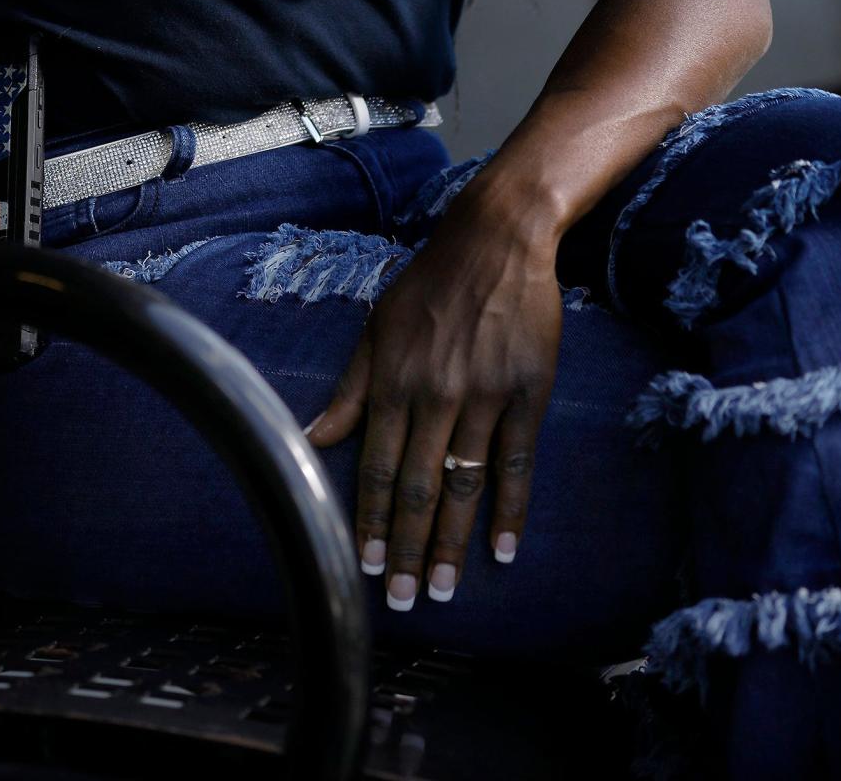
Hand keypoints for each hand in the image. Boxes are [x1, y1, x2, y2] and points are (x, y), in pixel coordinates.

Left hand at [303, 186, 564, 608]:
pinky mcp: (526, 393)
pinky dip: (510, 509)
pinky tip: (503, 549)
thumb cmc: (430, 285)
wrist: (497, 241)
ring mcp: (483, 396)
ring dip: (450, 542)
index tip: (361, 564)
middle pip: (415, 487)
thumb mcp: (378, 328)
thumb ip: (351, 389)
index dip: (367, 520)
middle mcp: (434, 395)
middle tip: (400, 600)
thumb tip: (314, 437)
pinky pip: (516, 463)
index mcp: (393, 380)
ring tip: (441, 589)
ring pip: (462, 485)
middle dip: (404, 548)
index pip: (374, 467)